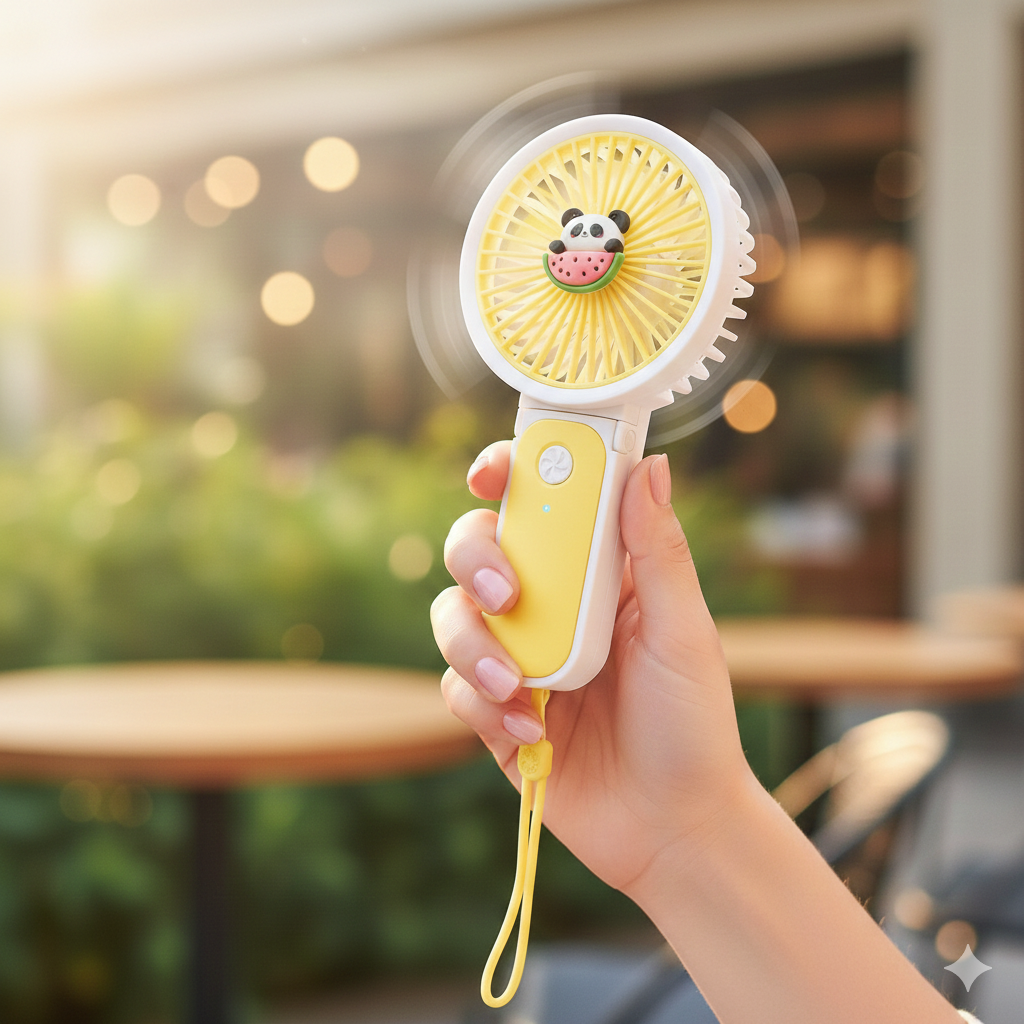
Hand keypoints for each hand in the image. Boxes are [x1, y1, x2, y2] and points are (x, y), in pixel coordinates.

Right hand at [431, 443, 753, 897]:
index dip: (510, 475)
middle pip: (477, 548)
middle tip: (505, 594)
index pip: (544, 504)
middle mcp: (550, 606)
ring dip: (473, 645)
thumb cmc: (691, 724)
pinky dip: (484, 706)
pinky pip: (456, 688)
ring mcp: (518, 657)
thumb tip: (648, 465)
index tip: (491, 472)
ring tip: (518, 687)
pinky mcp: (494, 712)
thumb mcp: (683, 632)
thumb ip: (658, 551)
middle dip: (476, 560)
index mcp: (597, 574)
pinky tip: (532, 733)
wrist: (673, 828)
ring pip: (452, 616)